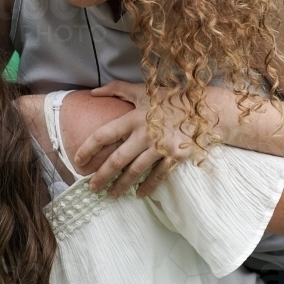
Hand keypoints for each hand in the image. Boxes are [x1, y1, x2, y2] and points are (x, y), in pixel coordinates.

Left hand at [74, 81, 191, 197]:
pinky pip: (158, 176)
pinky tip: (140, 193)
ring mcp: (160, 147)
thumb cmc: (171, 99)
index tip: (78, 161)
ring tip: (112, 194)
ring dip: (121, 185)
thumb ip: (117, 90)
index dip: (88, 149)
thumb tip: (93, 92)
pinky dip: (148, 186)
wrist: (205, 109)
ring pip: (135, 171)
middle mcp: (144, 133)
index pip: (104, 135)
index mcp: (133, 117)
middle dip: (101, 176)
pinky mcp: (175, 156)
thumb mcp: (143, 91)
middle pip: (116, 160)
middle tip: (92, 188)